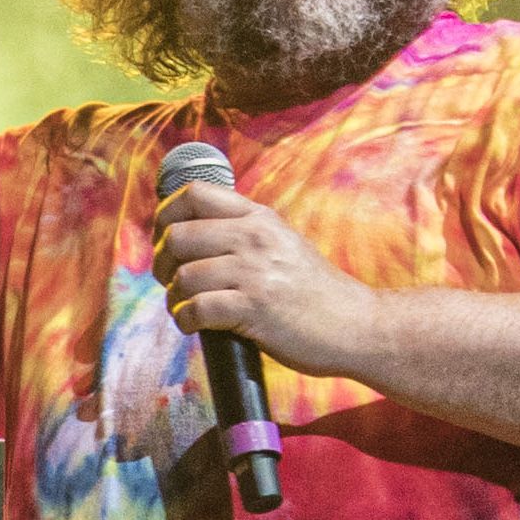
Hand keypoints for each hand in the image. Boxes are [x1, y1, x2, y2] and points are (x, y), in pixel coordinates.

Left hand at [153, 177, 386, 381]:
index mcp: (259, 217)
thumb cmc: (316, 293)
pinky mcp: (253, 308)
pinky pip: (196, 308)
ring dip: (174, 298)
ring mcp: (254, 272)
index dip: (167, 215)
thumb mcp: (284, 244)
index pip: (194, 193)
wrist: (357, 326)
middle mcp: (254, 237)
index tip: (167, 240)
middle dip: (162, 263)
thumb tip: (193, 234)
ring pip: (183, 275)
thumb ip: (245, 233)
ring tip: (186, 310)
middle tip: (171, 282)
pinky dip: (186, 320)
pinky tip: (195, 326)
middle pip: (178, 234)